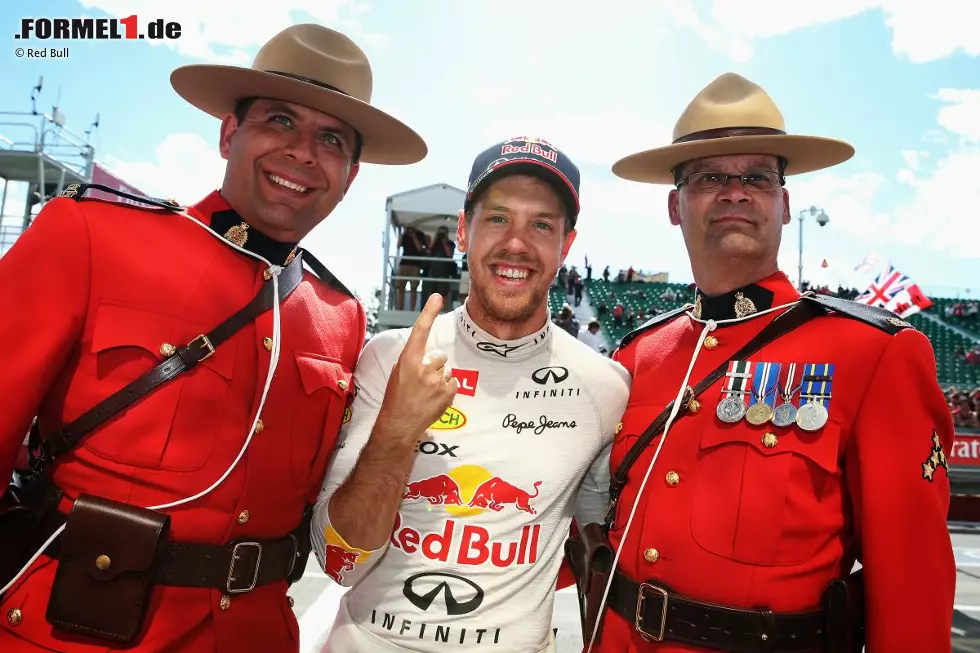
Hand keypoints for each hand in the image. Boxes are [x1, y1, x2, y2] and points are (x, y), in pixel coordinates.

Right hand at [378, 294, 457, 439]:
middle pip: (440, 356)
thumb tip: (428, 353)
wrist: (399, 425)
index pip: (420, 331)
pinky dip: (446, 389)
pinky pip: (453, 382)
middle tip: (421, 382)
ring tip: (426, 392)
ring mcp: (437, 381)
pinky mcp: (448, 393)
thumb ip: (413, 360)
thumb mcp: (397, 373)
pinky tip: (433, 398)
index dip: (429, 312)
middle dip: (434, 365)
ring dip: (440, 378)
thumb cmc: (396, 398)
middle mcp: (424, 368)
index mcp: (407, 361)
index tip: (437, 297)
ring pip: (447, 370)